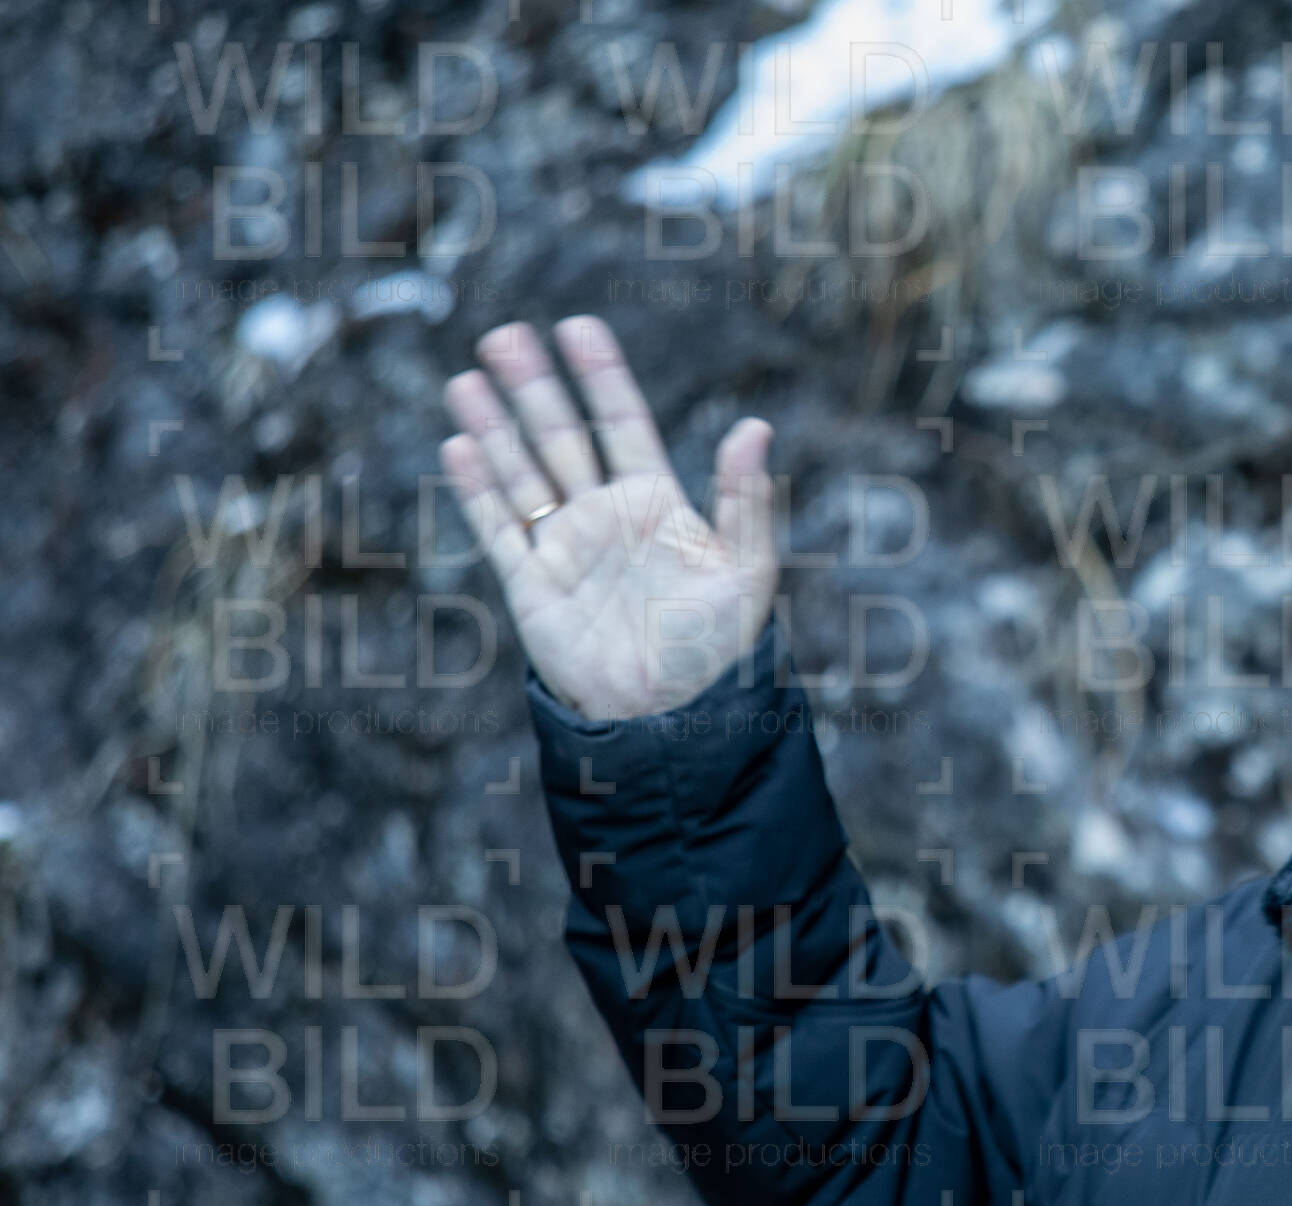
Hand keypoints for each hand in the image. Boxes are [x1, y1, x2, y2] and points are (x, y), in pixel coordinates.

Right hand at [439, 315, 778, 721]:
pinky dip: (477, 489)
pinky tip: (459, 446)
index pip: (624, 424)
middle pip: (561, 437)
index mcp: (658, 504)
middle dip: (534, 386)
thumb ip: (745, 501)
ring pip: (521, 472)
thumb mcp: (746, 572)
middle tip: (504, 334)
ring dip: (494, 426)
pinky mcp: (532, 585)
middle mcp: (605, 516)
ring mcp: (565, 547)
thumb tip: (757, 427)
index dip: (602, 376)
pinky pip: (498, 528)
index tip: (578, 327)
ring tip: (468, 378)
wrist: (671, 718)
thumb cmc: (718, 648)